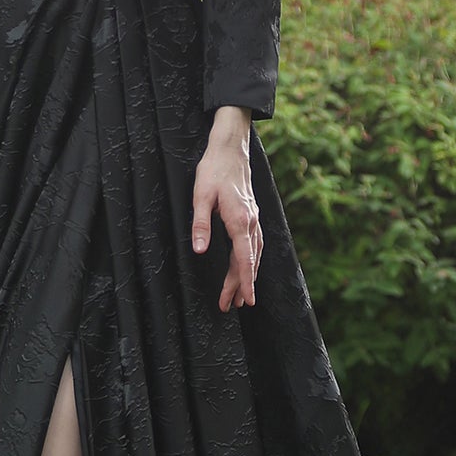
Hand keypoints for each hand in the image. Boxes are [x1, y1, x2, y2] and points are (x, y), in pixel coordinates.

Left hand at [191, 108, 261, 310]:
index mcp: (239, 220)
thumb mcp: (200, 195)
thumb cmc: (214, 170)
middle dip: (241, 285)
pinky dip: (252, 260)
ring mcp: (253, 218)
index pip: (244, 258)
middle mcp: (251, 222)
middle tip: (231, 305)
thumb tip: (201, 251)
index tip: (247, 299)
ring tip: (240, 296)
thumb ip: (200, 224)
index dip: (245, 281)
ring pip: (254, 254)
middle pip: (249, 260)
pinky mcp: (251, 215)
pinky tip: (247, 268)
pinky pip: (255, 244)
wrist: (230, 149)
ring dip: (247, 275)